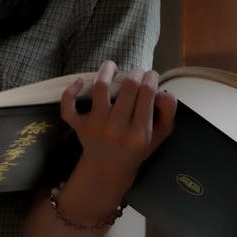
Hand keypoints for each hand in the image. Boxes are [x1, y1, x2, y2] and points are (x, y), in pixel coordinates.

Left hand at [60, 60, 176, 183]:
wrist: (108, 170)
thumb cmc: (136, 148)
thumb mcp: (160, 134)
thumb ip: (167, 111)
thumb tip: (162, 90)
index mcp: (139, 133)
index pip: (147, 93)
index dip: (151, 77)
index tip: (151, 76)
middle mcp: (117, 129)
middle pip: (128, 87)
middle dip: (136, 72)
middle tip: (137, 73)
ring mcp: (96, 127)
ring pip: (100, 87)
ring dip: (107, 70)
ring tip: (112, 66)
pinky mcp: (79, 126)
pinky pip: (69, 106)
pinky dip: (71, 91)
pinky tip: (80, 81)